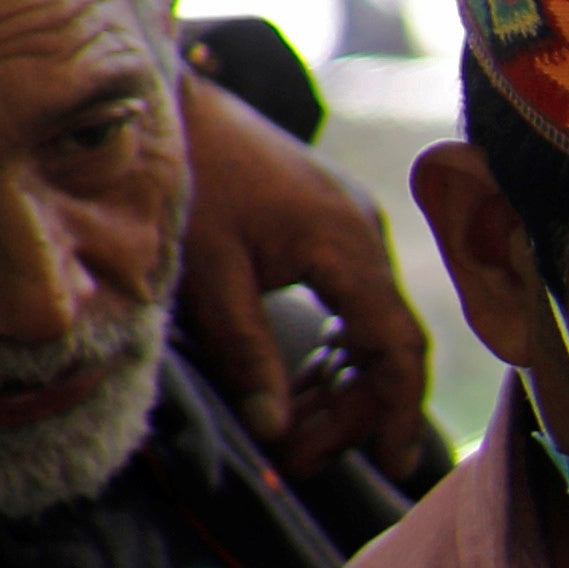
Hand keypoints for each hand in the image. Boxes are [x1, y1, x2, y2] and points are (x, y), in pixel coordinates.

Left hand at [176, 70, 439, 485]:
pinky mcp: (331, 224)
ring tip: (291, 433)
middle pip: (386, 344)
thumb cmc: (189, 183)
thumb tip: (274, 430)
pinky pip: (351, 301)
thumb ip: (247, 355)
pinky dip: (330, 350)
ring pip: (369, 327)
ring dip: (337, 385)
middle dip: (350, 410)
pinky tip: (297, 385)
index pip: (395, 347)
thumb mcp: (208, 278)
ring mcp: (353, 225)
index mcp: (345, 245)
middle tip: (298, 459)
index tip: (389, 467)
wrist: (173, 100)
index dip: (394, 413)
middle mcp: (365, 233)